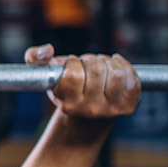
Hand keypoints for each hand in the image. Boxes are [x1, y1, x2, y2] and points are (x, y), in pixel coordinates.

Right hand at [25, 43, 139, 119]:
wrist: (87, 117)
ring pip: (116, 73)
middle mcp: (89, 110)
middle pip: (96, 70)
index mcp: (68, 103)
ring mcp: (111, 110)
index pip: (73, 74)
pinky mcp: (128, 106)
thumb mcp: (46, 75)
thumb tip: (47, 49)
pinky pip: (132, 79)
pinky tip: (115, 67)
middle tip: (87, 65)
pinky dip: (125, 66)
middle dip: (91, 60)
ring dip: (108, 62)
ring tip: (102, 66)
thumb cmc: (66, 89)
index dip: (73, 63)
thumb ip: (35, 57)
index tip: (72, 65)